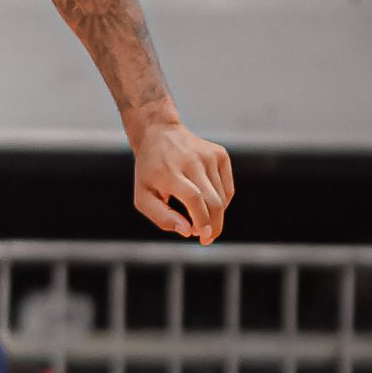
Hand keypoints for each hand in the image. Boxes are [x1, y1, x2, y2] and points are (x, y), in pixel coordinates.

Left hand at [131, 115, 233, 243]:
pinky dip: (222, 202)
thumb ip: (162, 217)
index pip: (194, 198)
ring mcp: (209, 156)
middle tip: (207, 238)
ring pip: (223, 197)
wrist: (159, 133)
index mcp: (170, 172)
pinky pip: (227, 188)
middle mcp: (192, 161)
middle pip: (213, 201)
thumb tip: (187, 231)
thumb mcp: (143, 196)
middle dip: (213, 225)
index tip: (203, 236)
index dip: (202, 219)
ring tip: (202, 220)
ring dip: (216, 215)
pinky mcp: (220, 154)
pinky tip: (208, 204)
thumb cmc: (149, 171)